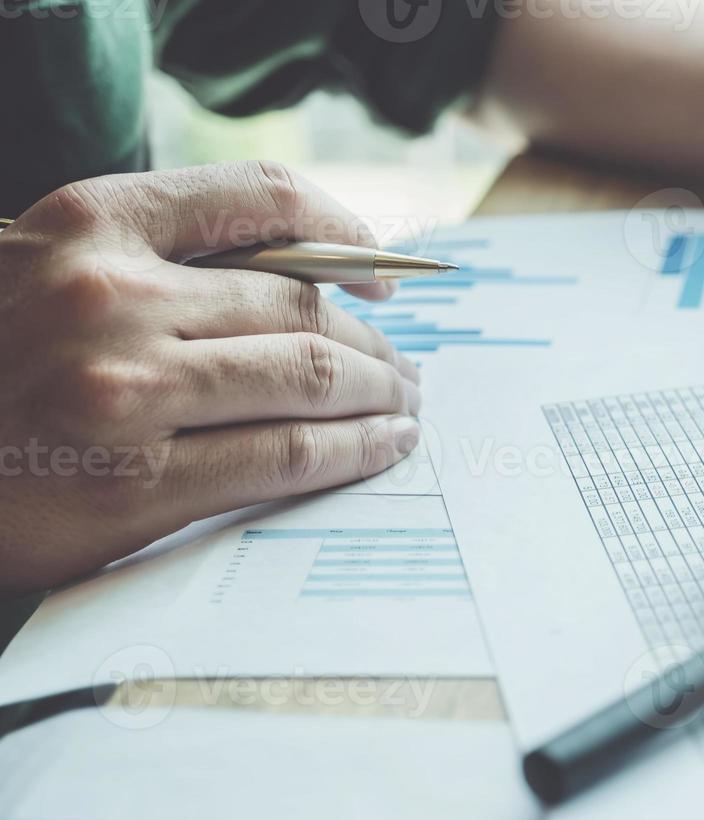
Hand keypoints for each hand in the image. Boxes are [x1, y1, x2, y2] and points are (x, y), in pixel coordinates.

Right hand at [0, 162, 421, 595]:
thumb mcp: (40, 274)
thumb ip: (152, 265)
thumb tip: (299, 283)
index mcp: (88, 223)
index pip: (261, 198)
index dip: (347, 233)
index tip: (385, 273)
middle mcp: (112, 294)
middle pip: (303, 305)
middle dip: (376, 342)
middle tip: (406, 368)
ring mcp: (127, 389)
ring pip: (310, 376)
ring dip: (380, 394)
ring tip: (404, 408)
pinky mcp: (139, 482)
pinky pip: (288, 456)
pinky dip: (354, 451)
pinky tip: (381, 448)